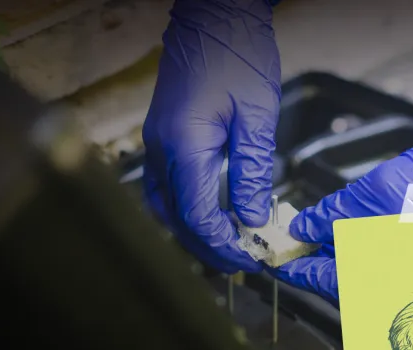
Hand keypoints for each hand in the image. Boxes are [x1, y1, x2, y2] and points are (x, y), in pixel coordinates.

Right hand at [142, 0, 280, 273]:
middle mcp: (160, 148)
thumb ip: (253, 171)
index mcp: (184, 144)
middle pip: (176, 219)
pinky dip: (182, 209)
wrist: (215, 16)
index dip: (223, 244)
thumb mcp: (258, 115)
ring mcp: (155, 143)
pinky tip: (205, 215)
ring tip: (225, 245)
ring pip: (164, 207)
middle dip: (208, 247)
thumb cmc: (237, 54)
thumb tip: (252, 217)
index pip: (197, 215)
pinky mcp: (160, 136)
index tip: (250, 258)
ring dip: (192, 232)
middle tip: (241, 262)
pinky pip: (163, 186)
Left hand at [269, 107, 412, 305]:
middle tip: (301, 245)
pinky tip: (375, 232)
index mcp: (382, 273)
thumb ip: (337, 210)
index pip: (321, 279)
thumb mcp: (382, 187)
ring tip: (335, 234)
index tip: (277, 259)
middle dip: (321, 264)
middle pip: (346, 285)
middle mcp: (402, 286)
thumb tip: (305, 224)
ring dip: (348, 258)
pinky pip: (397, 270)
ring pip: (371, 278)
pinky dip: (378, 255)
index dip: (295, 267)